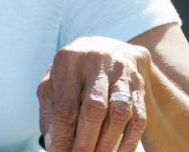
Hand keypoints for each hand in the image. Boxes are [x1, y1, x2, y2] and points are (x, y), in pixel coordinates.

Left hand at [38, 36, 150, 151]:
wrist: (108, 46)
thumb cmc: (73, 71)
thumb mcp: (54, 81)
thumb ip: (50, 110)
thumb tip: (52, 143)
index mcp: (68, 60)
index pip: (66, 104)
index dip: (63, 134)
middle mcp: (96, 62)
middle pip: (94, 108)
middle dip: (86, 140)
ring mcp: (120, 71)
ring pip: (119, 112)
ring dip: (108, 142)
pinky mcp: (138, 83)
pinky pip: (139, 116)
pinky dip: (130, 139)